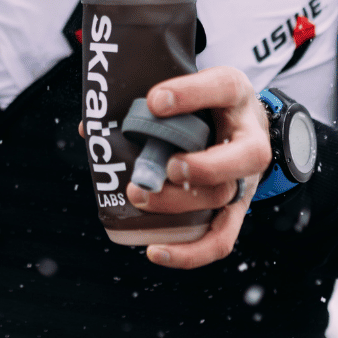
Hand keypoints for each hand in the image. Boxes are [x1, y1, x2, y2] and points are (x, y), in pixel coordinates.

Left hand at [127, 67, 271, 269]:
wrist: (241, 120)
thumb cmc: (203, 101)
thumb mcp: (186, 85)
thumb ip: (143, 101)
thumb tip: (88, 128)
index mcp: (235, 94)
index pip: (222, 88)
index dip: (190, 94)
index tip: (154, 100)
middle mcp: (250, 138)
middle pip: (243, 156)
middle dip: (203, 167)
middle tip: (166, 168)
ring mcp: (246, 177)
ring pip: (224, 197)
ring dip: (180, 202)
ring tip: (140, 197)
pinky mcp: (235, 209)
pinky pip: (221, 239)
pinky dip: (190, 252)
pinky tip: (155, 251)